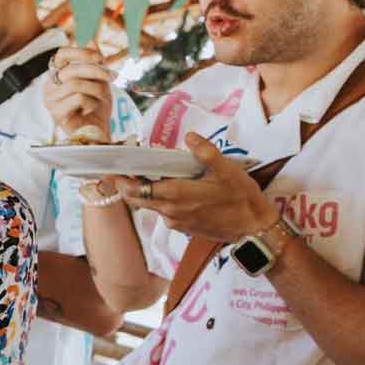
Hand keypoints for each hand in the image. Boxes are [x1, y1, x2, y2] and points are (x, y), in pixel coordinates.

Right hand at [45, 47, 113, 141]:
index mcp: (57, 75)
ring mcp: (50, 101)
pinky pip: (78, 99)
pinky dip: (91, 103)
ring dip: (96, 89)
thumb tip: (90, 40)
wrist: (98, 132)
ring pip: (76, 84)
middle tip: (113, 77)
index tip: (100, 58)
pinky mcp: (56, 114)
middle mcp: (49, 86)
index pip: (61, 55)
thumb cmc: (97, 107)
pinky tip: (89, 110)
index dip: (81, 52)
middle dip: (97, 72)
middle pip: (72, 69)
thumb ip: (94, 62)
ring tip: (102, 97)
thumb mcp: (99, 80)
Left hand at [113, 134, 274, 242]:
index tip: (110, 169)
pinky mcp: (183, 227)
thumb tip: (189, 137)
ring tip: (142, 173)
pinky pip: (163, 211)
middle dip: (127, 185)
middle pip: (138, 199)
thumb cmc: (241, 198)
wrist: (254, 228)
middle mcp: (171, 211)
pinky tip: (166, 186)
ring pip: (150, 205)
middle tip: (121, 167)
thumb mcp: (226, 170)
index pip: (137, 191)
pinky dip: (159, 199)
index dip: (121, 182)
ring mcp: (176, 221)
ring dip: (143, 192)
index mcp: (177, 196)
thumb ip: (205, 152)